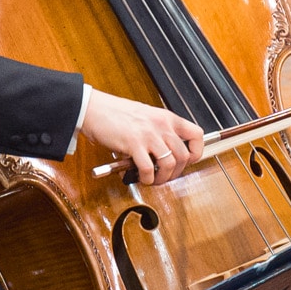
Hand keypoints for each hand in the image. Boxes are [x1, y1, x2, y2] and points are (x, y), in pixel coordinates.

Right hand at [80, 92, 210, 183]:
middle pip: (184, 156)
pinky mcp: (134, 144)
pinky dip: (147, 178)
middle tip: (166, 176)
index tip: (188, 161)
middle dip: (177, 172)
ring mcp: (149, 135)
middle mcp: (162, 126)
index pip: (197, 135)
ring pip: (169, 164)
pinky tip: (142, 177)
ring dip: (163, 178)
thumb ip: (159, 133)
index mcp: (167, 118)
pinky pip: (148, 168)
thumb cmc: (116, 113)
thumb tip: (165, 155)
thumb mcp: (146, 117)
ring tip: (154, 180)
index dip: (196, 152)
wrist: (94, 109)